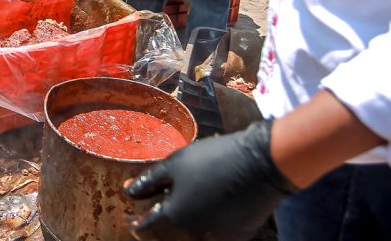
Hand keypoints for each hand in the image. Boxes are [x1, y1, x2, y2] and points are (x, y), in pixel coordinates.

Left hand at [126, 120, 295, 239]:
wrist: (260, 164)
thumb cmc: (214, 159)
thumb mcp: (175, 163)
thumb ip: (149, 181)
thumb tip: (129, 192)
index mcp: (174, 215)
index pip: (147, 226)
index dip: (137, 223)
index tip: (132, 221)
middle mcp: (193, 231)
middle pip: (170, 231)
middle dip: (162, 221)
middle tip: (161, 205)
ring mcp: (217, 235)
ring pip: (193, 232)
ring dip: (186, 220)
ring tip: (189, 200)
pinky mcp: (238, 234)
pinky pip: (216, 231)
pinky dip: (209, 221)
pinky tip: (212, 203)